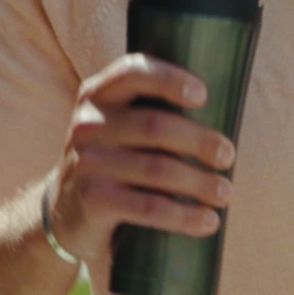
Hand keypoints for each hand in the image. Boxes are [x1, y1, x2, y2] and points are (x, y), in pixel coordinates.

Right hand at [45, 54, 235, 266]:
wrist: (65, 212)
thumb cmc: (113, 161)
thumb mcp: (118, 126)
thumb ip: (150, 108)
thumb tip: (225, 105)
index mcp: (97, 94)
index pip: (133, 72)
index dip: (170, 80)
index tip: (204, 96)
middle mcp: (88, 124)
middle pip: (156, 126)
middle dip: (200, 141)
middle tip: (228, 156)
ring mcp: (87, 163)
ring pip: (158, 169)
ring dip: (200, 182)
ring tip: (225, 193)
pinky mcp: (93, 200)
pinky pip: (149, 207)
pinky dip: (185, 216)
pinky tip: (208, 221)